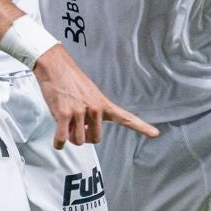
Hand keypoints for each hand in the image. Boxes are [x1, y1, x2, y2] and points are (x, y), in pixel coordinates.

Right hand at [33, 45, 157, 146]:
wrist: (55, 66)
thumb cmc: (71, 81)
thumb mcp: (91, 93)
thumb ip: (95, 112)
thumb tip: (88, 132)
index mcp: (104, 104)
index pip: (126, 118)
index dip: (142, 127)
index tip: (156, 134)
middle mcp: (95, 109)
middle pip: (95, 139)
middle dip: (84, 137)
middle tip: (76, 125)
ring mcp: (80, 112)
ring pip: (78, 140)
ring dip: (70, 137)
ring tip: (65, 121)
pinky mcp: (64, 114)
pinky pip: (63, 139)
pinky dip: (59, 143)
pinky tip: (58, 141)